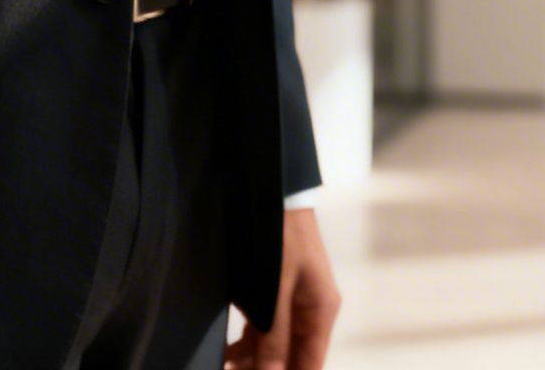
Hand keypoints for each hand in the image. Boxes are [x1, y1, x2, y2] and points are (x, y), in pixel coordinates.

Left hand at [226, 209, 340, 369]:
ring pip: (274, 347)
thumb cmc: (278, 236)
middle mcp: (310, 311)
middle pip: (291, 358)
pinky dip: (245, 344)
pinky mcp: (274, 295)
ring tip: (224, 364)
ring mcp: (292, 303)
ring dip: (250, 360)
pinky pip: (263, 331)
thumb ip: (274, 336)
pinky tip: (225, 350)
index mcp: (320, 311)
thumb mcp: (274, 290)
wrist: (271, 192)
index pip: (310, 365)